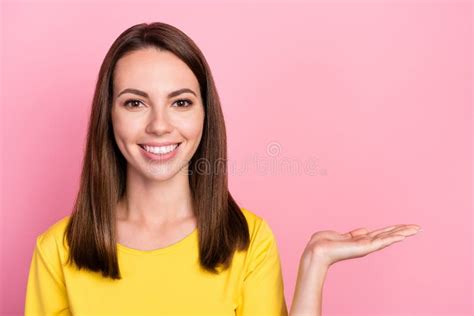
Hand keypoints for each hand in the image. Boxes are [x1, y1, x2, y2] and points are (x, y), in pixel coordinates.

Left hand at [303, 223, 421, 267]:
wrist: (317, 251)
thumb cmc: (323, 243)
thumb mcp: (341, 236)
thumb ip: (354, 234)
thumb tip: (364, 230)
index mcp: (360, 240)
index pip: (380, 233)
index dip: (393, 229)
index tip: (404, 227)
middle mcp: (366, 244)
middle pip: (388, 235)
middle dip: (403, 231)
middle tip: (418, 228)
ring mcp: (366, 246)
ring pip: (389, 237)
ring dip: (403, 232)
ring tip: (416, 229)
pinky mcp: (364, 247)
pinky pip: (382, 241)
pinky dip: (393, 237)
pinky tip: (403, 235)